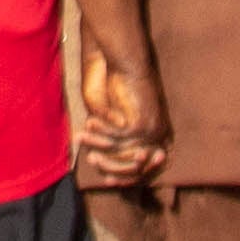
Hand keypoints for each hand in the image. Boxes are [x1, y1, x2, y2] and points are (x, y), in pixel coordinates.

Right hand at [72, 43, 163, 186]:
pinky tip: (88, 123)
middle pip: (135, 169)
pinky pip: (119, 138)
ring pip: (124, 154)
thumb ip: (112, 137)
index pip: (144, 171)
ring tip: (81, 137)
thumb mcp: (113, 115)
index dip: (124, 178)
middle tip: (91, 159)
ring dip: (100, 145)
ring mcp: (152, 131)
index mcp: (154, 136)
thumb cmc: (119, 85)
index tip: (105, 179)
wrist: (129, 61)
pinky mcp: (143, 124)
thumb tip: (103, 163)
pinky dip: (102, 133)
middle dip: (110, 166)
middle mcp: (158, 137)